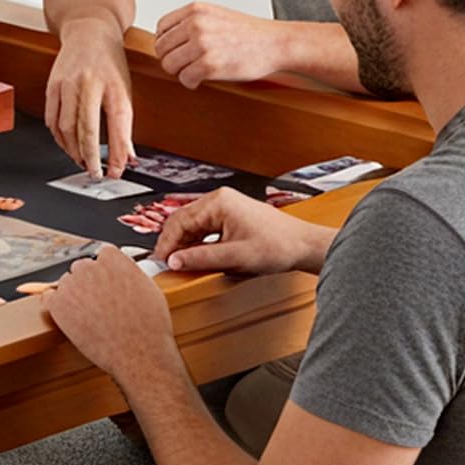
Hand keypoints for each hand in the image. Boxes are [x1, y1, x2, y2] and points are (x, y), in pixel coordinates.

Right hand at [44, 22, 134, 173]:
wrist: (89, 32)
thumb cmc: (109, 63)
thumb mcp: (124, 90)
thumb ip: (124, 125)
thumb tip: (127, 157)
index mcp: (112, 85)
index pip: (117, 125)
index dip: (116, 153)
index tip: (116, 172)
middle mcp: (88, 83)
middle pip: (85, 130)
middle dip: (89, 157)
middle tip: (94, 173)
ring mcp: (67, 84)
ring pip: (65, 128)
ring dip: (72, 150)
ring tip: (81, 160)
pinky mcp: (52, 86)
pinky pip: (51, 120)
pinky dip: (59, 137)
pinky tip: (67, 144)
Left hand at [48, 244, 173, 385]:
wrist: (139, 352)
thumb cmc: (148, 327)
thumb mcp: (149, 289)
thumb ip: (129, 274)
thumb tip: (121, 274)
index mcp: (114, 260)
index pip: (102, 255)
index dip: (105, 271)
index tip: (106, 283)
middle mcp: (91, 268)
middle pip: (82, 268)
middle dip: (88, 283)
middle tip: (98, 303)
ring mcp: (72, 285)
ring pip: (66, 283)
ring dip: (74, 295)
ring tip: (89, 316)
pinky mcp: (58, 304)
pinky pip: (48, 298)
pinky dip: (56, 306)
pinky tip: (68, 316)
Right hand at [152, 188, 329, 277]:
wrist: (303, 245)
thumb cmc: (279, 246)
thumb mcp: (236, 257)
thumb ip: (202, 259)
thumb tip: (174, 261)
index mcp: (219, 202)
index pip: (179, 221)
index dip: (167, 244)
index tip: (161, 262)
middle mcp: (220, 200)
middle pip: (182, 220)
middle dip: (173, 243)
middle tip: (167, 264)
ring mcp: (225, 206)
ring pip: (192, 224)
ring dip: (185, 243)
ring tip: (181, 262)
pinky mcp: (230, 216)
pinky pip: (204, 228)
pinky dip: (197, 242)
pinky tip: (197, 256)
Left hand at [153, 2, 288, 88]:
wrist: (276, 43)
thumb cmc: (249, 33)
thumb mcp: (216, 15)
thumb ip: (192, 23)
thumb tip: (165, 40)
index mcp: (196, 10)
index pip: (161, 27)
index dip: (166, 42)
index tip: (176, 50)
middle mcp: (196, 24)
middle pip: (162, 48)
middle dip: (172, 59)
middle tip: (186, 64)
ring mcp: (202, 44)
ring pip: (169, 65)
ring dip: (180, 72)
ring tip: (195, 71)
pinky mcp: (209, 65)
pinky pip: (184, 78)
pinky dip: (191, 82)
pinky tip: (201, 79)